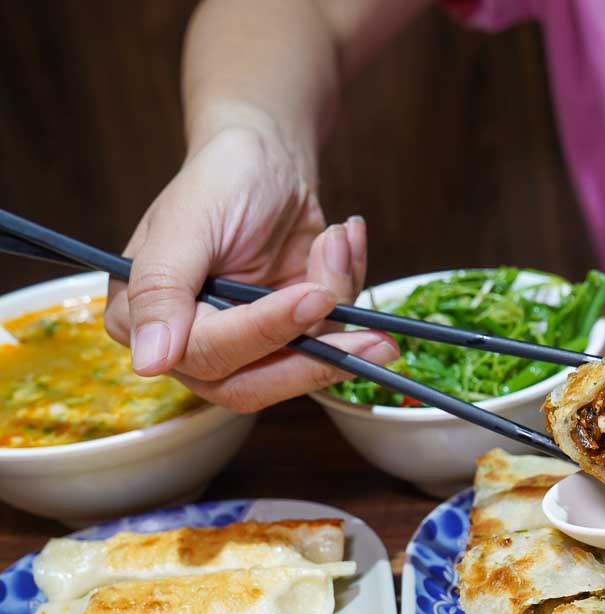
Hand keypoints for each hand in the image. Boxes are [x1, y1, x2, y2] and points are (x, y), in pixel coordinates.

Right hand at [103, 121, 396, 411]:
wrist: (265, 156)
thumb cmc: (218, 179)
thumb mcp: (185, 222)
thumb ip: (161, 289)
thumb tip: (149, 361)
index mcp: (148, 320)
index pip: (208, 356)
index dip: (264, 332)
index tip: (312, 298)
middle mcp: (193, 343)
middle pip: (254, 386)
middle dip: (317, 360)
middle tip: (376, 343)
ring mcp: (250, 342)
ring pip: (303, 364)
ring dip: (337, 301)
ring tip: (338, 240)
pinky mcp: (294, 333)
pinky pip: (332, 335)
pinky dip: (348, 284)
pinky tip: (342, 239)